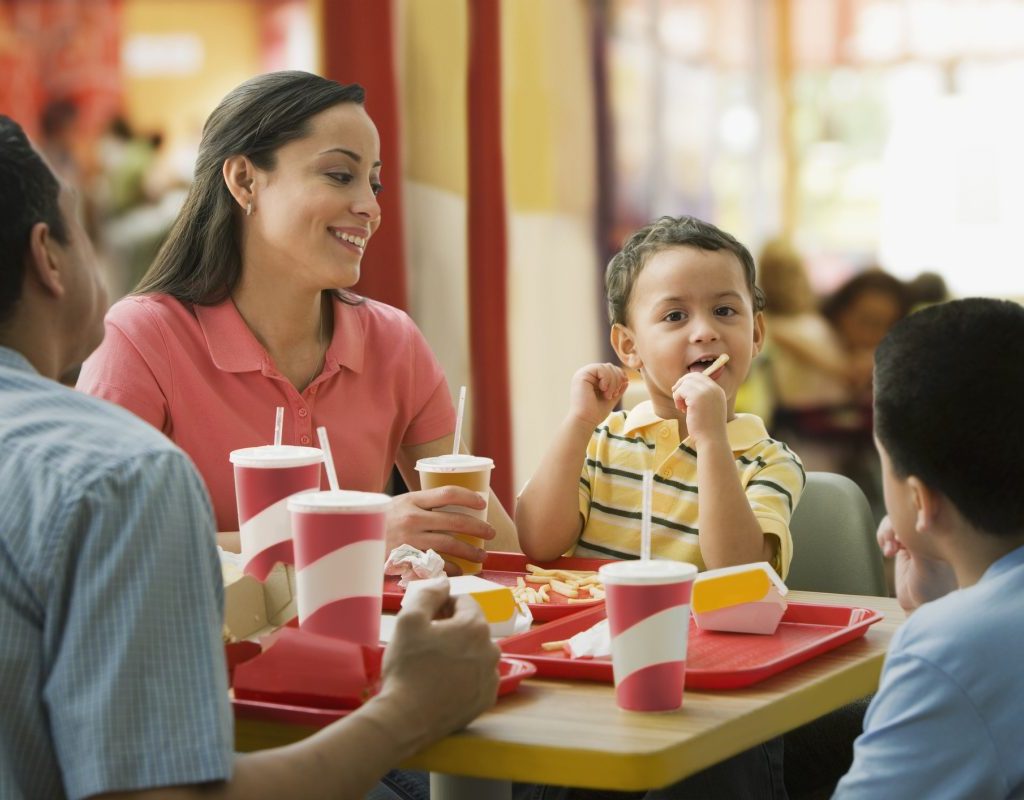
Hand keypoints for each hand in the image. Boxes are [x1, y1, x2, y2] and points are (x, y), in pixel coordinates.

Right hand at [379, 578, 500, 739]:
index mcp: (475, 626)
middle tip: (426, 643)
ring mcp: (491, 676)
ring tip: (433, 665)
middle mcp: (492, 649)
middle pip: (471, 627)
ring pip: (476, 652)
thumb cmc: (407, 666)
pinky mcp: (487, 699)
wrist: (406, 718)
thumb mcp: (409, 620)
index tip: (426, 620)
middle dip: (452, 629)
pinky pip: (477, 677)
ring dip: (459, 652)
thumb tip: (444, 582)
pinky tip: (443, 683)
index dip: (442, 606)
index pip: (463, 602)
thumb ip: (429, 594)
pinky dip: (464, 675)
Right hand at [386, 488, 494, 574]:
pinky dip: (452, 568)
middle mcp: (412, 518)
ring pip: (450, 545)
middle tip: (490, 533)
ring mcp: (410, 539)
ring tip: (481, 556)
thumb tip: (455, 505)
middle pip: (455, 521)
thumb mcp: (399, 504)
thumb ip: (422, 504)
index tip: (482, 502)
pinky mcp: (407, 559)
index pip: (448, 493)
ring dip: (471, 552)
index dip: (469, 497)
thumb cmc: (380, 522)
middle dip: (478, 528)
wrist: (351, 539)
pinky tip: (460, 570)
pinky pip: (437, 564)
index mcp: (412, 499)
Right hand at [568, 363, 628, 428]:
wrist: (586, 421)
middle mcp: (586, 374)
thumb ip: (618, 389)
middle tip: (614, 394)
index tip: (621, 387)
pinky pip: (600, 369)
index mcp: (592, 378)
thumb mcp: (611, 398)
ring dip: (612, 381)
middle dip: (617, 379)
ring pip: (606, 367)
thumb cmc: (596, 413)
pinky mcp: (582, 375)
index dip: (619, 375)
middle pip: (609, 366)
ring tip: (609, 395)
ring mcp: (583, 374)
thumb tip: (627, 381)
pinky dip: (607, 379)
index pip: (610, 368)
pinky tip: (603, 390)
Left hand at [671, 372, 726, 443]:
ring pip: (685, 383)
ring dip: (679, 394)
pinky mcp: (697, 398)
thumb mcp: (708, 407)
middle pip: (692, 376)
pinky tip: (681, 409)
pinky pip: (680, 391)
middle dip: (681, 385)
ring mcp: (706, 392)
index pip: (700, 376)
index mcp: (718, 390)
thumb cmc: (707, 427)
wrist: (711, 440)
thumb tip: (683, 385)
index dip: (688, 382)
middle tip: (676, 397)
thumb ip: (701, 396)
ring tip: (681, 407)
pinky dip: (677, 399)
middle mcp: (714, 389)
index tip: (681, 392)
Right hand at [876, 515, 957, 612]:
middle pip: (907, 515)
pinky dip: (884, 538)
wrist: (920, 605)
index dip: (911, 514)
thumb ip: (917, 544)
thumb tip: (908, 524)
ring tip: (889, 550)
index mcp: (940, 537)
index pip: (925, 514)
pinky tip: (887, 551)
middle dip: (895, 525)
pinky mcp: (902, 547)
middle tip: (892, 540)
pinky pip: (889, 534)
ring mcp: (915, 540)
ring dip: (887, 533)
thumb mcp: (926, 565)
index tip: (903, 527)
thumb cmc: (932, 589)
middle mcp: (928, 535)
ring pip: (895, 523)